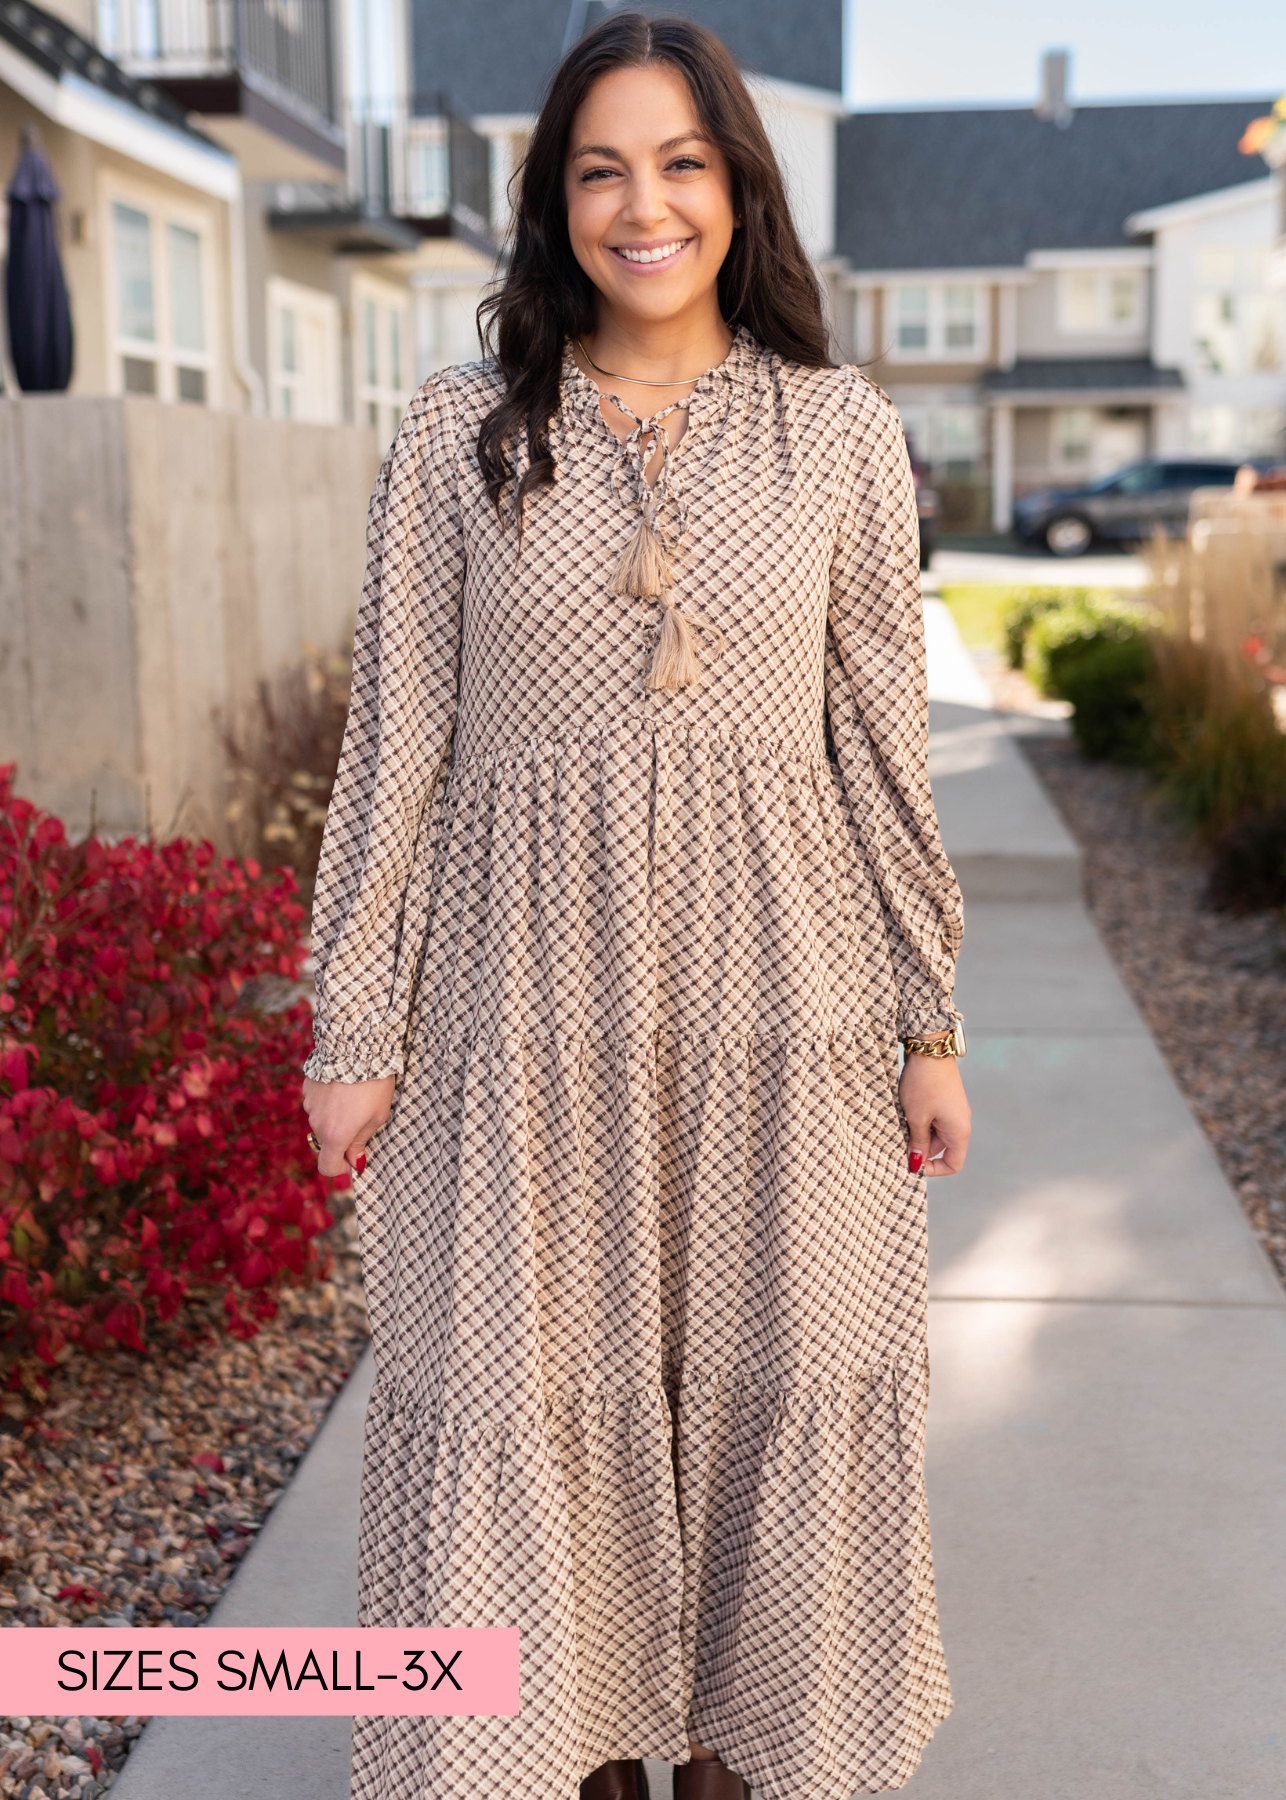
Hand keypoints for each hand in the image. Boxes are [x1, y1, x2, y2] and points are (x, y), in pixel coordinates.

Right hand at [302, 1075, 395, 1178]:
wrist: (357, 1046)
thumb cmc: (374, 1083)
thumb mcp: (377, 1115)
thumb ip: (362, 1141)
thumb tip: (355, 1160)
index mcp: (336, 1135)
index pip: (327, 1167)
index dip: (340, 1168)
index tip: (352, 1159)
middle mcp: (317, 1124)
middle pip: (327, 1142)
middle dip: (342, 1137)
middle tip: (363, 1117)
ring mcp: (310, 1105)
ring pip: (322, 1121)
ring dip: (335, 1116)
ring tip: (355, 1096)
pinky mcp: (307, 1088)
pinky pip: (317, 1103)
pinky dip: (328, 1101)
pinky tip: (343, 1086)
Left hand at [899, 1052, 970, 1176]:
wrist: (930, 1049)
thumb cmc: (924, 1084)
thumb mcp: (916, 1118)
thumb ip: (918, 1143)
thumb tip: (916, 1164)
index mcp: (959, 1131)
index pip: (954, 1163)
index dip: (934, 1169)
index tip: (914, 1163)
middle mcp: (960, 1122)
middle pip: (942, 1149)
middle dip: (921, 1149)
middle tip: (899, 1141)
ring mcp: (953, 1111)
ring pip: (936, 1134)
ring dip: (918, 1133)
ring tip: (901, 1122)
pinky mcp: (945, 1101)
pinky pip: (934, 1120)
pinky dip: (920, 1121)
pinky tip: (905, 1112)